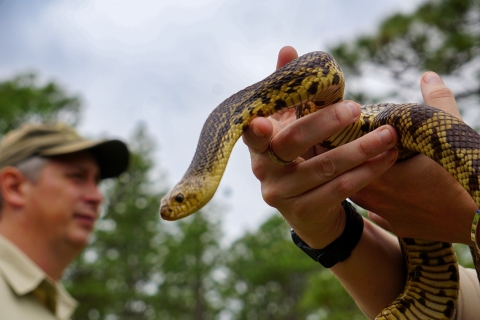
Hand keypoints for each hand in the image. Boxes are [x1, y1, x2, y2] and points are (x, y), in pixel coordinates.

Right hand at [243, 46, 398, 248]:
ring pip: (324, 168)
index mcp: (259, 146)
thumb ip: (288, 93)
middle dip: (325, 123)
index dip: (257, 128)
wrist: (309, 212)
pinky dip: (366, 171)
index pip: (252, 134)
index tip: (265, 120)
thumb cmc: (299, 159)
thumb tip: (287, 49)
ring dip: (360, 150)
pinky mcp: (304, 214)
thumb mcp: (290, 126)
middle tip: (355, 109)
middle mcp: (264, 170)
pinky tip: (387, 158)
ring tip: (389, 135)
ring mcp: (282, 194)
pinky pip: (340, 189)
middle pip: (292, 143)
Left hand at [351, 72, 477, 244]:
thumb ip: (437, 100)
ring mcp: (389, 216)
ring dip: (358, 179)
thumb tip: (427, 75)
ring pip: (360, 195)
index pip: (344, 156)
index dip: (337, 143)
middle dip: (344, 161)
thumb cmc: (464, 176)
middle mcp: (378, 199)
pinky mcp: (402, 228)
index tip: (330, 132)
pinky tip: (379, 193)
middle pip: (348, 176)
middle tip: (338, 146)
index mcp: (381, 175)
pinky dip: (376, 201)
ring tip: (356, 164)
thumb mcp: (450, 132)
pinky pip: (378, 214)